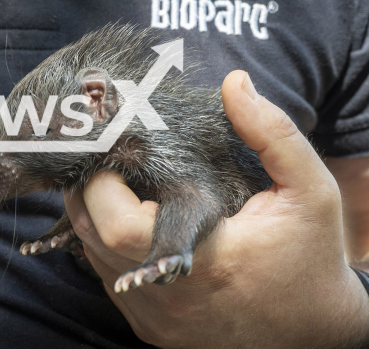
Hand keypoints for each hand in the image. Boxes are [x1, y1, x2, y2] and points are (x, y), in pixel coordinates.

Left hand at [64, 70, 368, 347]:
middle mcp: (171, 295)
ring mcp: (156, 317)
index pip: (117, 224)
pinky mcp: (151, 327)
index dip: (101, 183)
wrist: (313, 331)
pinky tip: (137, 222)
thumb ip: (272, 133)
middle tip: (115, 163)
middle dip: (93, 190)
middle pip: (92, 236)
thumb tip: (235, 83)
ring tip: (126, 188)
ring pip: (92, 256)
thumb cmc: (308, 255)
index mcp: (207, 258)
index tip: (117, 152)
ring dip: (98, 215)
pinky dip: (108, 245)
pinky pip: (106, 278)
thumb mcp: (308, 190)